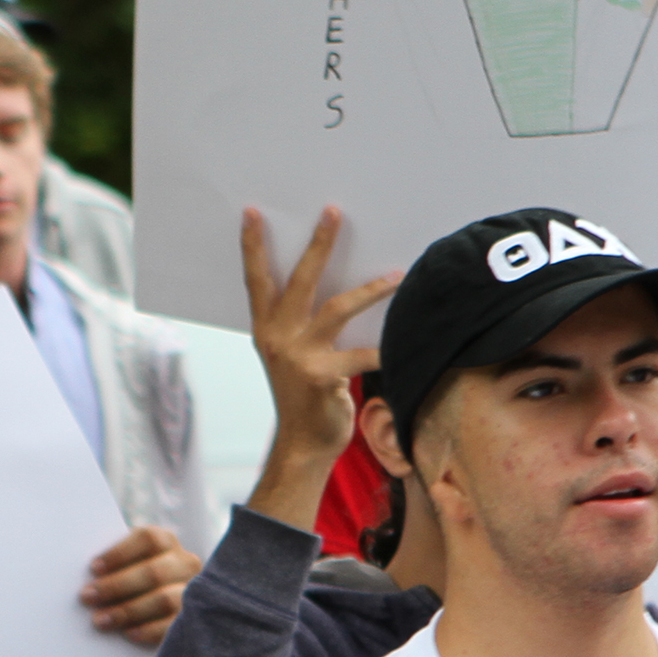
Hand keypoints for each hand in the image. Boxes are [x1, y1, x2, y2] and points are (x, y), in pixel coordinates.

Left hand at [83, 524, 200, 644]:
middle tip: (88, 597)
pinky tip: (128, 634)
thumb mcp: (128, 567)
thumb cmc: (133, 583)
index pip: (148, 539)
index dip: (120, 553)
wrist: (163, 611)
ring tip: (101, 620)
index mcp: (166, 542)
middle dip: (117, 586)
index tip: (94, 568)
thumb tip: (91, 581)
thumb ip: (115, 567)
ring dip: (128, 611)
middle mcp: (185, 563)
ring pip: (164, 599)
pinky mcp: (195, 619)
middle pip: (153, 572)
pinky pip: (173, 625)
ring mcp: (193, 592)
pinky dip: (149, 630)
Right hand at [240, 207, 401, 529]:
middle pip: (299, 281)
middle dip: (317, 245)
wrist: (302, 443)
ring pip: (337, 309)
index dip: (252, 246)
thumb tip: (332, 285)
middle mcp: (278, 338)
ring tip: (397, 275)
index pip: (256, 280)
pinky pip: (362, 356)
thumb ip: (299, 323)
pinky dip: (385, 349)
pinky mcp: (323, 377)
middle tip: (332, 212)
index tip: (252, 213)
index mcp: (266, 329)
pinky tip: (405, 342)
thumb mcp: (289, 355)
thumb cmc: (302, 395)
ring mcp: (299, 357)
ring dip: (370, 289)